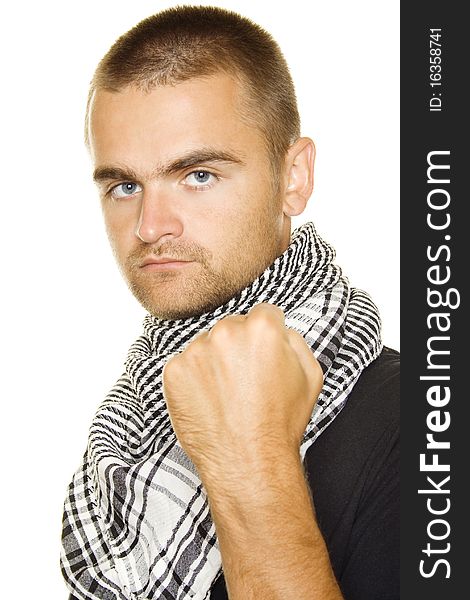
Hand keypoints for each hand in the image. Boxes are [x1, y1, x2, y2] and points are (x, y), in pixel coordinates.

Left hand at [162, 303, 322, 486]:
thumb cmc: (279, 424)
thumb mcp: (310, 375)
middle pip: (232, 327)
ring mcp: (196, 351)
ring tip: (227, 394)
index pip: (263, 313)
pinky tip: (210, 400)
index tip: (263, 353)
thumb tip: (279, 329)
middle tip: (246, 380)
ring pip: (206, 345)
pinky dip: (194, 379)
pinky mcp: (174, 371)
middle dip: (238, 347)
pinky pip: (185, 365)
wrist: (248, 462)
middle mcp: (226, 332)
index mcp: (262, 328)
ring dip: (214, 362)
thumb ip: (295, 340)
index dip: (266, 335)